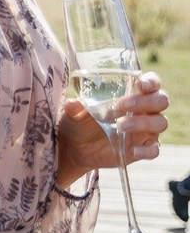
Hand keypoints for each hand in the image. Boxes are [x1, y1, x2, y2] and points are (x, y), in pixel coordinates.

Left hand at [56, 73, 169, 188]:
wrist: (75, 148)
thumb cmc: (79, 122)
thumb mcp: (73, 114)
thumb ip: (74, 108)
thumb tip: (72, 103)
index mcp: (132, 95)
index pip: (152, 84)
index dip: (151, 82)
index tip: (140, 84)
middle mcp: (144, 110)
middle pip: (160, 101)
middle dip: (145, 101)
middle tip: (122, 105)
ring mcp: (145, 130)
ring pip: (160, 123)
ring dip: (143, 123)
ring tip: (120, 126)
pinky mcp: (143, 148)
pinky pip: (154, 149)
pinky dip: (147, 150)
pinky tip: (132, 151)